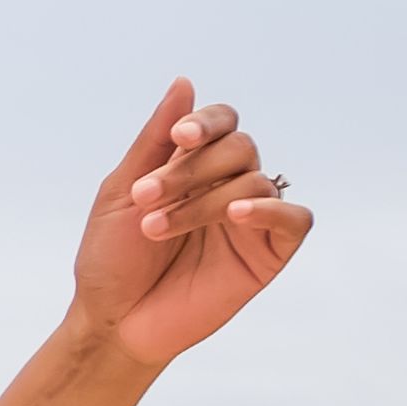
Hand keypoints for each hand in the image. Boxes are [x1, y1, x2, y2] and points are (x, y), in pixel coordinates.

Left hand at [71, 79, 312, 371]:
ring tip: (155, 228)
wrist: (113, 323)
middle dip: (193, 167)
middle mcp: (227, 186)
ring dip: (203, 200)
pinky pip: (294, 218)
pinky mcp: (268, 254)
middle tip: (146, 197)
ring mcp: (250, 220)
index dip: (207, 122)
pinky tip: (235, 215)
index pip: (222, 123)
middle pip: (240, 147)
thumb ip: (155, 140)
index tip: (178, 136)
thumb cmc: (111, 260)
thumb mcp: (121, 193)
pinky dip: (270, 210)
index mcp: (194, 166)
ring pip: (255, 182)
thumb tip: (184, 82)